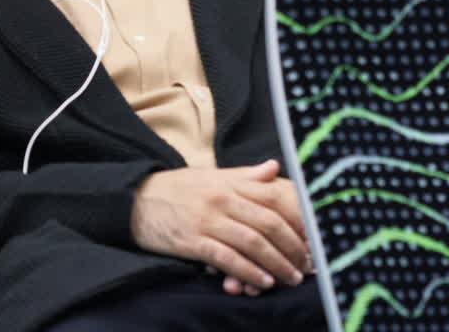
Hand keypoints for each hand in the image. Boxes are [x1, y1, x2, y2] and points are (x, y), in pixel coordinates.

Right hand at [131, 159, 309, 292]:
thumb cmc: (176, 189)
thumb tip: (275, 168)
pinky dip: (248, 271)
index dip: (297, 217)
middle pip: (268, 222)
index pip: (273, 197)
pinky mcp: (192, 240)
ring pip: (251, 242)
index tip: (313, 235)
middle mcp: (221, 199)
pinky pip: (226, 258)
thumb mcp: (211, 176)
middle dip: (292, 246)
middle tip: (306, 263)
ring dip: (275, 262)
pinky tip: (262, 281)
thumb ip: (245, 175)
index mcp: (229, 182)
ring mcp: (207, 220)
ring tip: (290, 277)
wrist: (134, 199)